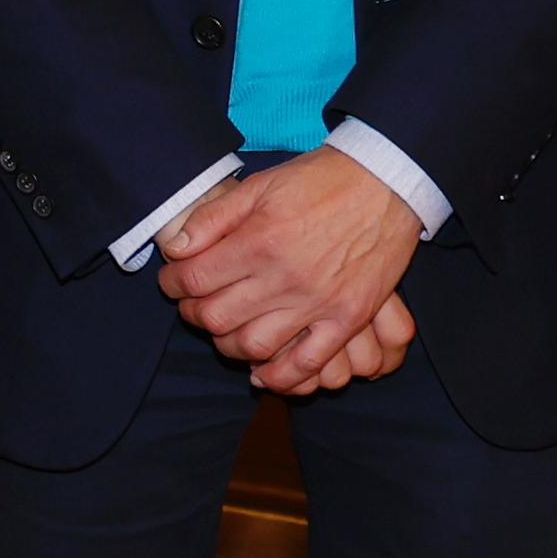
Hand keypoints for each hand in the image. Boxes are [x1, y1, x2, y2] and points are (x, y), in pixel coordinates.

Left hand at [161, 148, 424, 393]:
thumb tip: (175, 248)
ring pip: (255, 346)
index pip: (194, 279)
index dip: (172, 283)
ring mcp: (318, 303)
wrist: (385, 183)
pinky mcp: (347, 318)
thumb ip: (213, 218)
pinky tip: (262, 373)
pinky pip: (308, 363)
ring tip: (224, 332)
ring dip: (228, 345)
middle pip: (217, 317)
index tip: (171, 280)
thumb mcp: (258, 185)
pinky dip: (281, 377)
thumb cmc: (319, 180)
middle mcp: (285, 278)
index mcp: (259, 241)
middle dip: (193, 314)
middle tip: (192, 305)